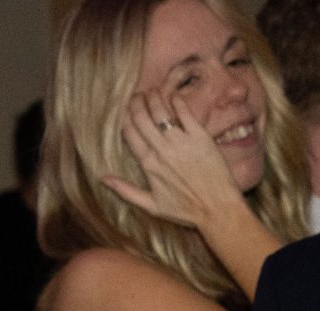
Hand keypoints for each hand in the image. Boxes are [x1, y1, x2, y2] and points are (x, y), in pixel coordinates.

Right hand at [101, 90, 247, 234]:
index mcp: (148, 164)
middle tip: (137, 95)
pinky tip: (173, 96)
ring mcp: (181, 142)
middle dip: (136, 102)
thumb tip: (102, 178)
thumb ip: (125, 190)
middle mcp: (161, 150)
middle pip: (142, 117)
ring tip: (152, 92)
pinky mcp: (200, 136)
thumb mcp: (151, 206)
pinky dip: (177, 101)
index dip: (125, 116)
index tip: (125, 109)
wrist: (217, 209)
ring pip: (161, 111)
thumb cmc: (185, 211)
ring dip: (154, 97)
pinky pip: (184, 112)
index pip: (129, 131)